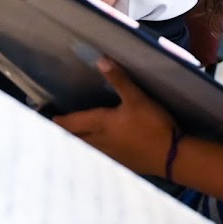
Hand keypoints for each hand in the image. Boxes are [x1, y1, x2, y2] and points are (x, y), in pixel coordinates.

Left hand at [52, 58, 175, 175]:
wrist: (171, 156)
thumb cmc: (152, 124)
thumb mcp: (137, 98)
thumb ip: (119, 79)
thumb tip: (101, 60)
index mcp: (101, 124)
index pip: (72, 123)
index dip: (61, 121)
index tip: (51, 119)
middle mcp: (101, 141)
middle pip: (76, 138)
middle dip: (66, 133)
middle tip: (59, 128)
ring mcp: (111, 155)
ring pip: (88, 149)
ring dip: (79, 143)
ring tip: (74, 139)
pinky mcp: (123, 163)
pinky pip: (101, 158)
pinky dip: (94, 153)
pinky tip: (99, 152)